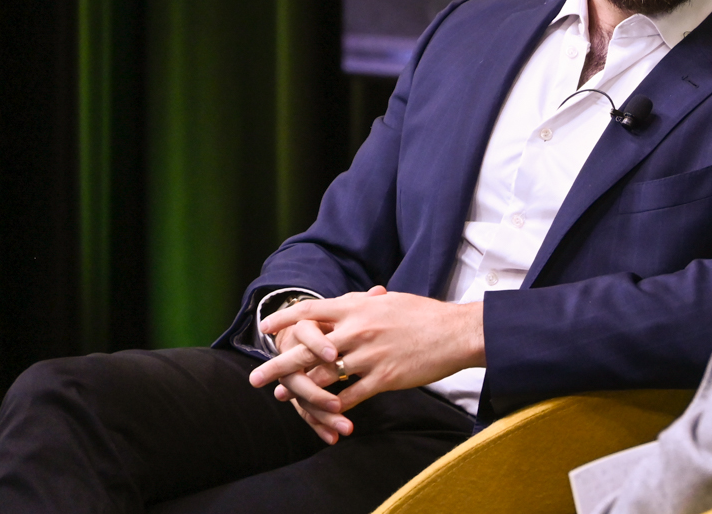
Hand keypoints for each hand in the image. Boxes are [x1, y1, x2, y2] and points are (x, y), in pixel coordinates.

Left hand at [251, 286, 484, 439]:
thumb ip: (363, 303)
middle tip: (255, 378)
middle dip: (277, 364)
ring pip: (323, 376)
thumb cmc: (424, 314)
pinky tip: (320, 412)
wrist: (456, 332)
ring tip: (282, 397)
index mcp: (358, 307)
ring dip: (299, 389)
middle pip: (306, 349)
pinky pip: (349, 396)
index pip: (311, 312)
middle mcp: (358, 330)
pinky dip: (332, 406)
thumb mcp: (389, 301)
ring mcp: (369, 355)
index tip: (265, 328)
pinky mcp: (383, 378)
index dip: (285, 321)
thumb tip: (346, 299)